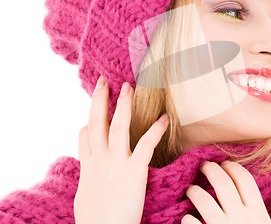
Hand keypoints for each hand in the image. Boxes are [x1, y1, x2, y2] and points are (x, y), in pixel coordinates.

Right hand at [74, 76, 168, 223]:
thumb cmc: (97, 222)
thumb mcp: (85, 198)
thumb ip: (89, 182)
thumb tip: (90, 177)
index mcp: (87, 168)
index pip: (85, 136)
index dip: (89, 121)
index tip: (94, 111)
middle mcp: (98, 161)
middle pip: (96, 123)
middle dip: (99, 100)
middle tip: (103, 81)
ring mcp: (115, 164)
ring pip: (117, 127)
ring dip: (123, 105)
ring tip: (128, 87)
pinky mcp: (134, 171)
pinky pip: (146, 144)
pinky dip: (156, 129)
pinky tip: (165, 118)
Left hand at [182, 161, 270, 223]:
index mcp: (258, 212)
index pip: (244, 179)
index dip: (233, 167)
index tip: (225, 164)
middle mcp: (240, 217)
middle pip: (222, 182)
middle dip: (210, 169)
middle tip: (204, 166)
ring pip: (202, 199)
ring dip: (194, 191)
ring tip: (191, 190)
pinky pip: (191, 223)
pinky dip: (187, 218)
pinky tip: (187, 217)